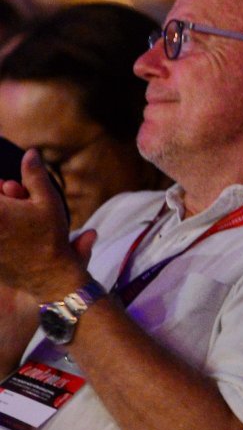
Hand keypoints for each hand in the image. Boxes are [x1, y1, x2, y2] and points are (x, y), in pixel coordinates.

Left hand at [0, 151, 87, 299]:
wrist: (48, 276)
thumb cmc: (51, 237)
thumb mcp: (48, 202)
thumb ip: (34, 176)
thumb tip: (30, 153)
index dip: (4, 190)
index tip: (9, 190)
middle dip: (2, 197)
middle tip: (12, 193)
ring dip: (5, 213)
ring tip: (14, 209)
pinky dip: (2, 233)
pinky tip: (11, 234)